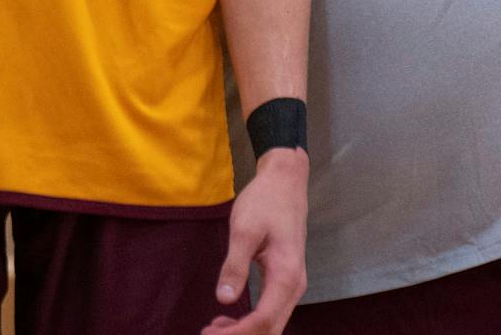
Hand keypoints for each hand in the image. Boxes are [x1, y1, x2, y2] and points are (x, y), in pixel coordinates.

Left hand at [201, 148, 308, 334]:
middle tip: (206, 332)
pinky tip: (228, 318)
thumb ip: (234, 265)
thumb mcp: (244, 229)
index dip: (237, 333)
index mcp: (286, 275)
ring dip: (245, 331)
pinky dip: (251, 321)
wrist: (285, 181)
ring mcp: (292, 284)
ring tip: (214, 328)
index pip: (263, 320)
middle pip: (270, 328)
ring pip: (272, 323)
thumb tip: (224, 299)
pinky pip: (272, 312)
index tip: (209, 333)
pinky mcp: (285, 280)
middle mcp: (294, 286)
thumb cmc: (265, 201)